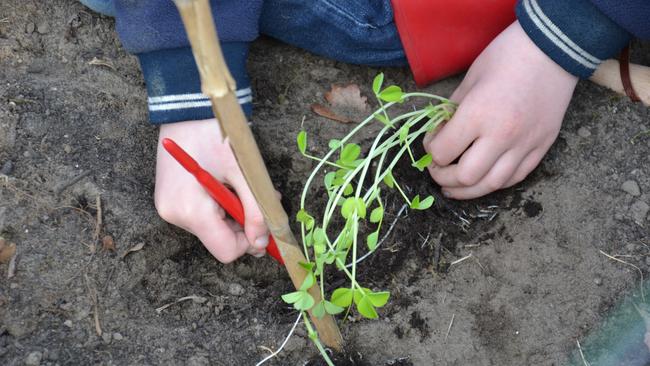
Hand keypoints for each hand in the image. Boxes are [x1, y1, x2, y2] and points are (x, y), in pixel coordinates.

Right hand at [154, 119, 269, 262]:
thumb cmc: (218, 137)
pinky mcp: (167, 201)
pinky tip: (223, 185)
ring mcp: (168, 208)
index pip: (226, 251)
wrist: (190, 109)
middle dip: (243, 224)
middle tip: (257, 200)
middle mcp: (174, 215)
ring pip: (211, 229)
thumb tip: (262, 243)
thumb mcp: (245, 175)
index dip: (250, 242)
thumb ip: (256, 212)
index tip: (264, 225)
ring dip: (231, 214)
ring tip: (240, 187)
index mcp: (192, 210)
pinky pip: (199, 217)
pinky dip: (216, 207)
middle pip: (219, 240)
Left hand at [423, 21, 577, 198]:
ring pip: (491, 185)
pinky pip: (515, 178)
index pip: (443, 152)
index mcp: (478, 114)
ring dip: (468, 190)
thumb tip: (439, 136)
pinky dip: (495, 183)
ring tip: (454, 187)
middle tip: (437, 171)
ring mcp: (525, 144)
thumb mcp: (469, 80)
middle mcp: (502, 135)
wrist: (554, 48)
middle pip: (465, 177)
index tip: (431, 143)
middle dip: (444, 178)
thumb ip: (452, 112)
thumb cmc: (507, 56)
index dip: (430, 152)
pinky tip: (483, 179)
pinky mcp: (542, 147)